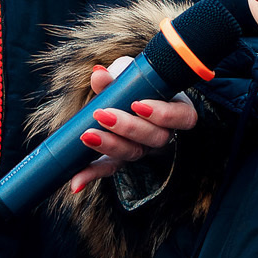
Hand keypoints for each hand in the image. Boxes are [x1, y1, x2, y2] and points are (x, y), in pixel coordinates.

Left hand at [66, 56, 199, 193]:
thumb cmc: (135, 82)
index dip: (164, 114)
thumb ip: (117, 75)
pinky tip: (75, 183)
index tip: (138, 104)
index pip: (182, 117)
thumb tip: (99, 74)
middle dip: (128, 127)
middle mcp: (162, 134)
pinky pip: (108, 168)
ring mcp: (142, 149)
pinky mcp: (119, 159)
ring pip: (133, 153)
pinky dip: (91, 174)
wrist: (126, 96)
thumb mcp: (130, 75)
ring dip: (109, 146)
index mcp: (175, 109)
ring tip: (87, 136)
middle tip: (103, 115)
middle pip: (155, 138)